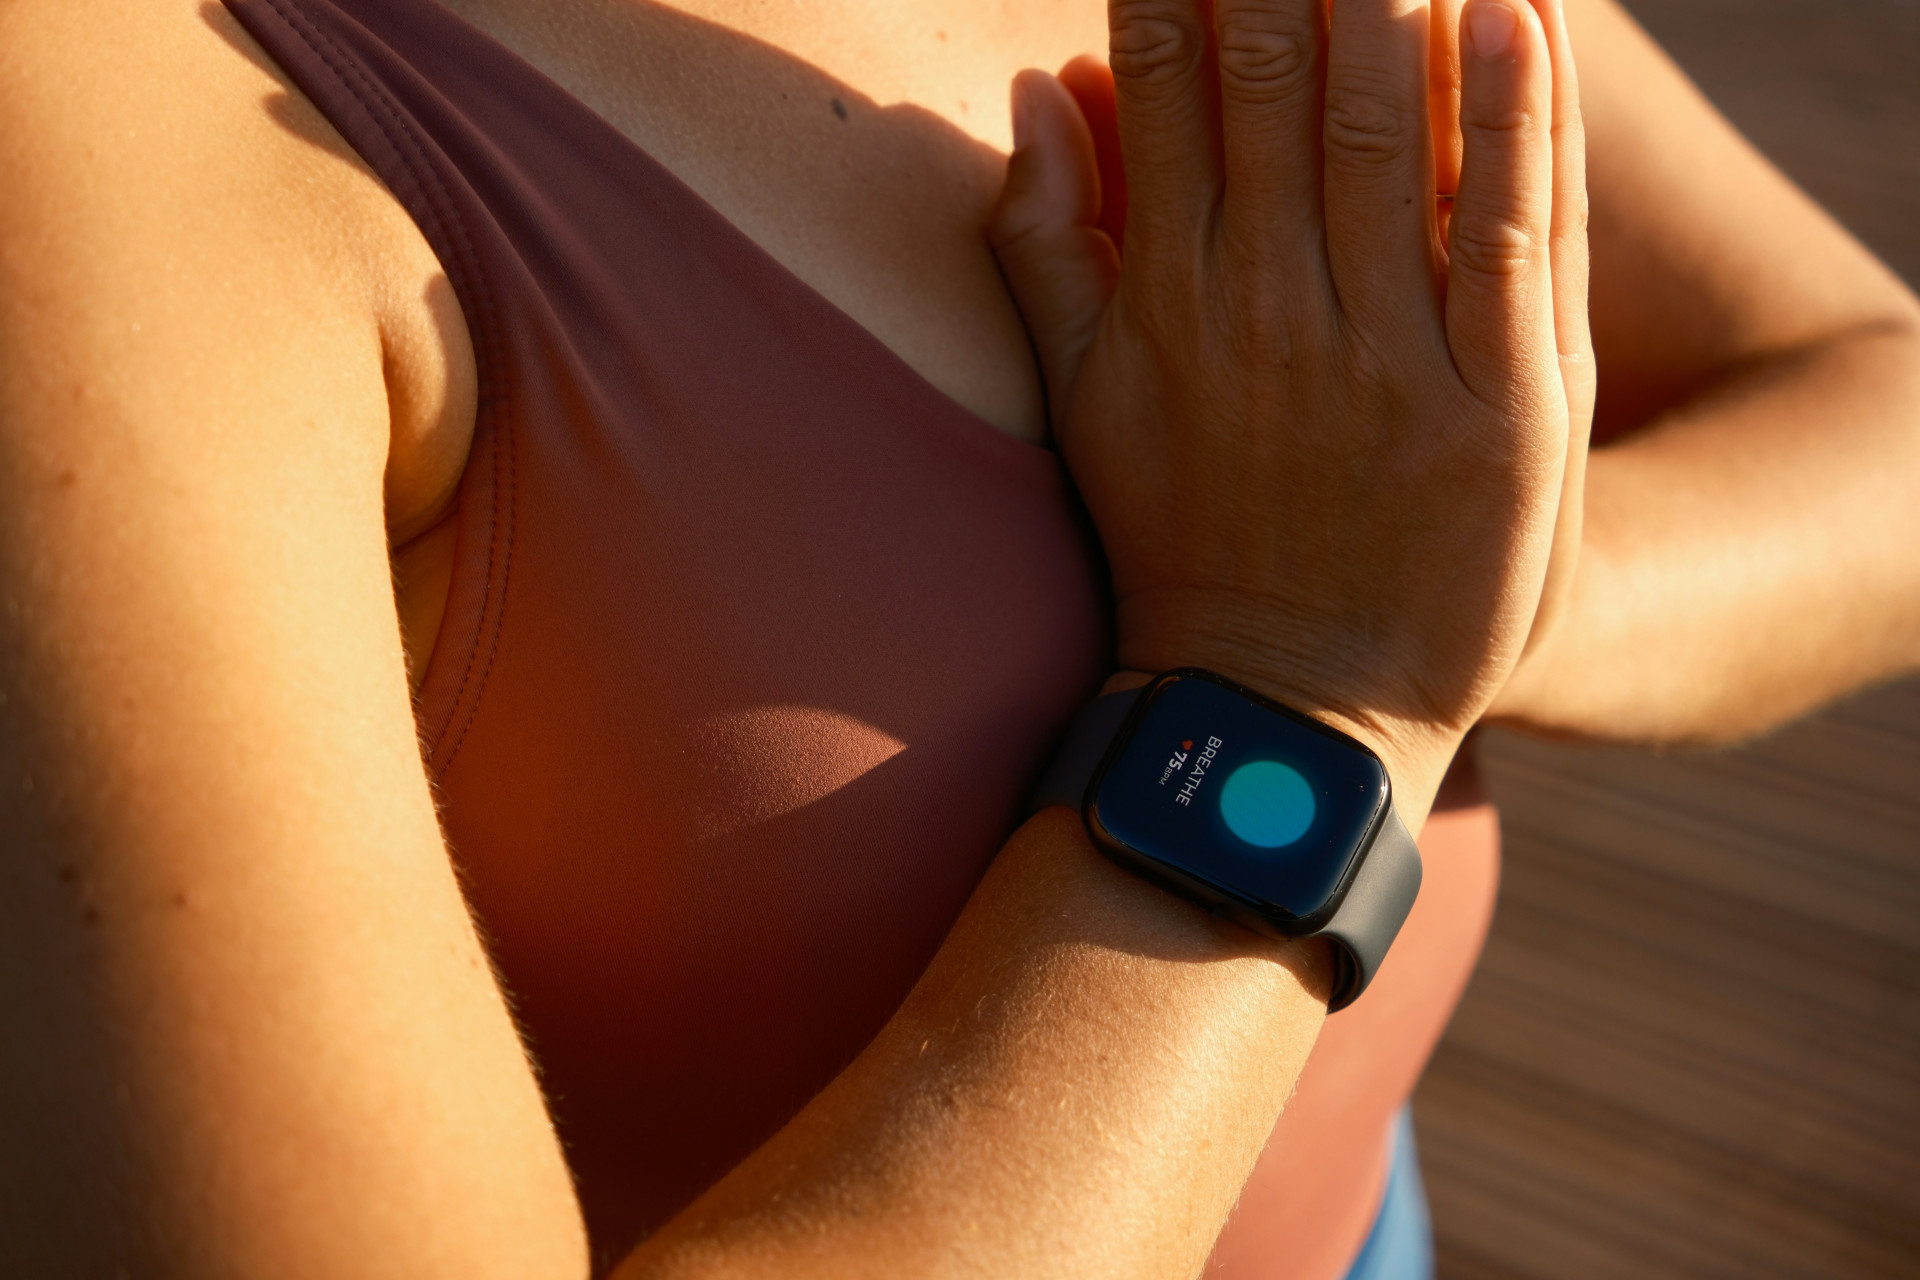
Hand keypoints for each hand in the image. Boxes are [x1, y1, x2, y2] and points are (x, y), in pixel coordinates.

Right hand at [989, 0, 1592, 814]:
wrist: (1289, 704)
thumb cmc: (1181, 540)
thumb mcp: (1085, 402)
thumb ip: (1046, 244)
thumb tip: (1032, 86)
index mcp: (1166, 295)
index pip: (1159, 82)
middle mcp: (1266, 305)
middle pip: (1272, 76)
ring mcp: (1385, 353)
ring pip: (1388, 127)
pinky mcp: (1498, 404)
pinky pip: (1509, 230)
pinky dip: (1513, 114)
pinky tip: (1511, 11)